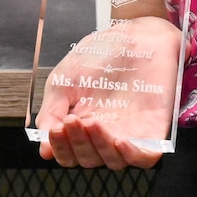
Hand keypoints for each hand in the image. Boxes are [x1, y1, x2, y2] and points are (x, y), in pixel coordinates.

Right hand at [36, 16, 180, 169]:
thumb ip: (51, 114)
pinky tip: (120, 142)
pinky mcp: (153, 129)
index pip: (69, 154)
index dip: (61, 149)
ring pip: (113, 161)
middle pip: (88, 160)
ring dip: (99, 147)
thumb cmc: (99, 55)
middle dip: (77, 144)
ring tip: (91, 122)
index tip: (56, 129)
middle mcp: (105, 134)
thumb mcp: (63, 82)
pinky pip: (145, 157)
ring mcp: (130, 133)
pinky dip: (132, 156)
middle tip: (72, 120)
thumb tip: (44, 150)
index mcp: (82, 126)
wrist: (133, 34)